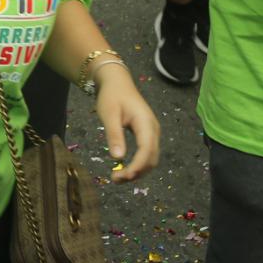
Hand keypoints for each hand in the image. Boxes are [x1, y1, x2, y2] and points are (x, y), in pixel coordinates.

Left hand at [94, 65, 159, 181]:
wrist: (117, 82)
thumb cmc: (111, 96)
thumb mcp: (109, 114)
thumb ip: (114, 135)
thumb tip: (117, 158)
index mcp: (146, 123)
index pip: (146, 150)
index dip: (137, 166)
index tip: (123, 176)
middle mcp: (153, 129)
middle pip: (151, 158)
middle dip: (136, 172)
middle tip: (115, 179)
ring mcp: (152, 133)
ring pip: (150, 159)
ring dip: (137, 171)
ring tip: (117, 177)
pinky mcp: (147, 135)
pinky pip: (147, 154)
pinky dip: (137, 165)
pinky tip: (124, 169)